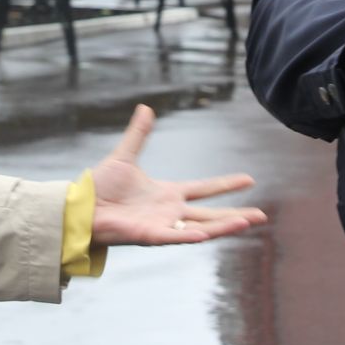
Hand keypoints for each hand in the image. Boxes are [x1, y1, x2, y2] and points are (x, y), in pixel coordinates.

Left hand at [91, 104, 267, 246]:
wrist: (81, 206)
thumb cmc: (101, 186)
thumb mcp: (125, 156)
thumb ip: (138, 134)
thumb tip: (146, 108)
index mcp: (168, 194)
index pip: (204, 190)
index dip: (226, 185)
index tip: (249, 180)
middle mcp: (170, 211)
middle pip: (211, 215)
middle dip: (236, 215)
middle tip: (262, 216)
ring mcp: (162, 225)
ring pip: (201, 227)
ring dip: (224, 226)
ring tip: (248, 222)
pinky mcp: (149, 235)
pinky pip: (174, 236)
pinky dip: (189, 235)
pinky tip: (207, 234)